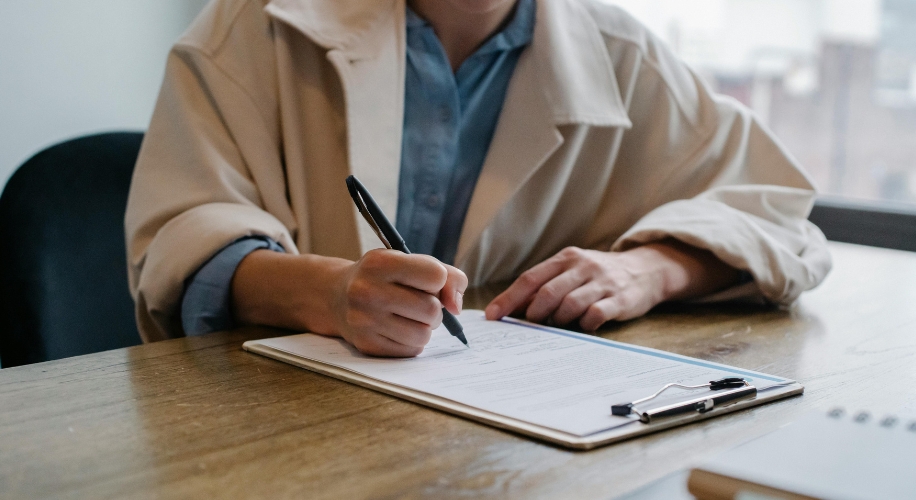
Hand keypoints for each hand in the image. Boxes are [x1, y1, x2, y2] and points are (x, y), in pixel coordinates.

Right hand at [231, 250, 466, 357]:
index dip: (439, 280)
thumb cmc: (383, 277)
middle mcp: (367, 291)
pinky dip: (412, 341)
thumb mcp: (408, 262)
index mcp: (380, 263)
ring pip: (423, 334)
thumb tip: (456, 307)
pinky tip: (398, 329)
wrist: (335, 296)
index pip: (436, 275)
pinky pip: (411, 350)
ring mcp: (364, 320)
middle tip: (421, 304)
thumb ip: (446, 275)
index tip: (427, 282)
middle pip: (431, 309)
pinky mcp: (366, 344)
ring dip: (425, 328)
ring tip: (410, 317)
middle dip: (434, 308)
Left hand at [484, 242, 738, 330]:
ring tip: (558, 326)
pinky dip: (584, 324)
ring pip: (570, 304)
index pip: (530, 278)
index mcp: (565, 258)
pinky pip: (595, 315)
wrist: (646, 270)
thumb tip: (510, 307)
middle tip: (528, 326)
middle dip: (533, 313)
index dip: (509, 298)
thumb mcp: (571, 271)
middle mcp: (582, 267)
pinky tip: (583, 327)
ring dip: (558, 320)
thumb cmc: (598, 276)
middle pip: (548, 292)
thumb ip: (545, 285)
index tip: (492, 316)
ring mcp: (602, 282)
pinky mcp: (620, 299)